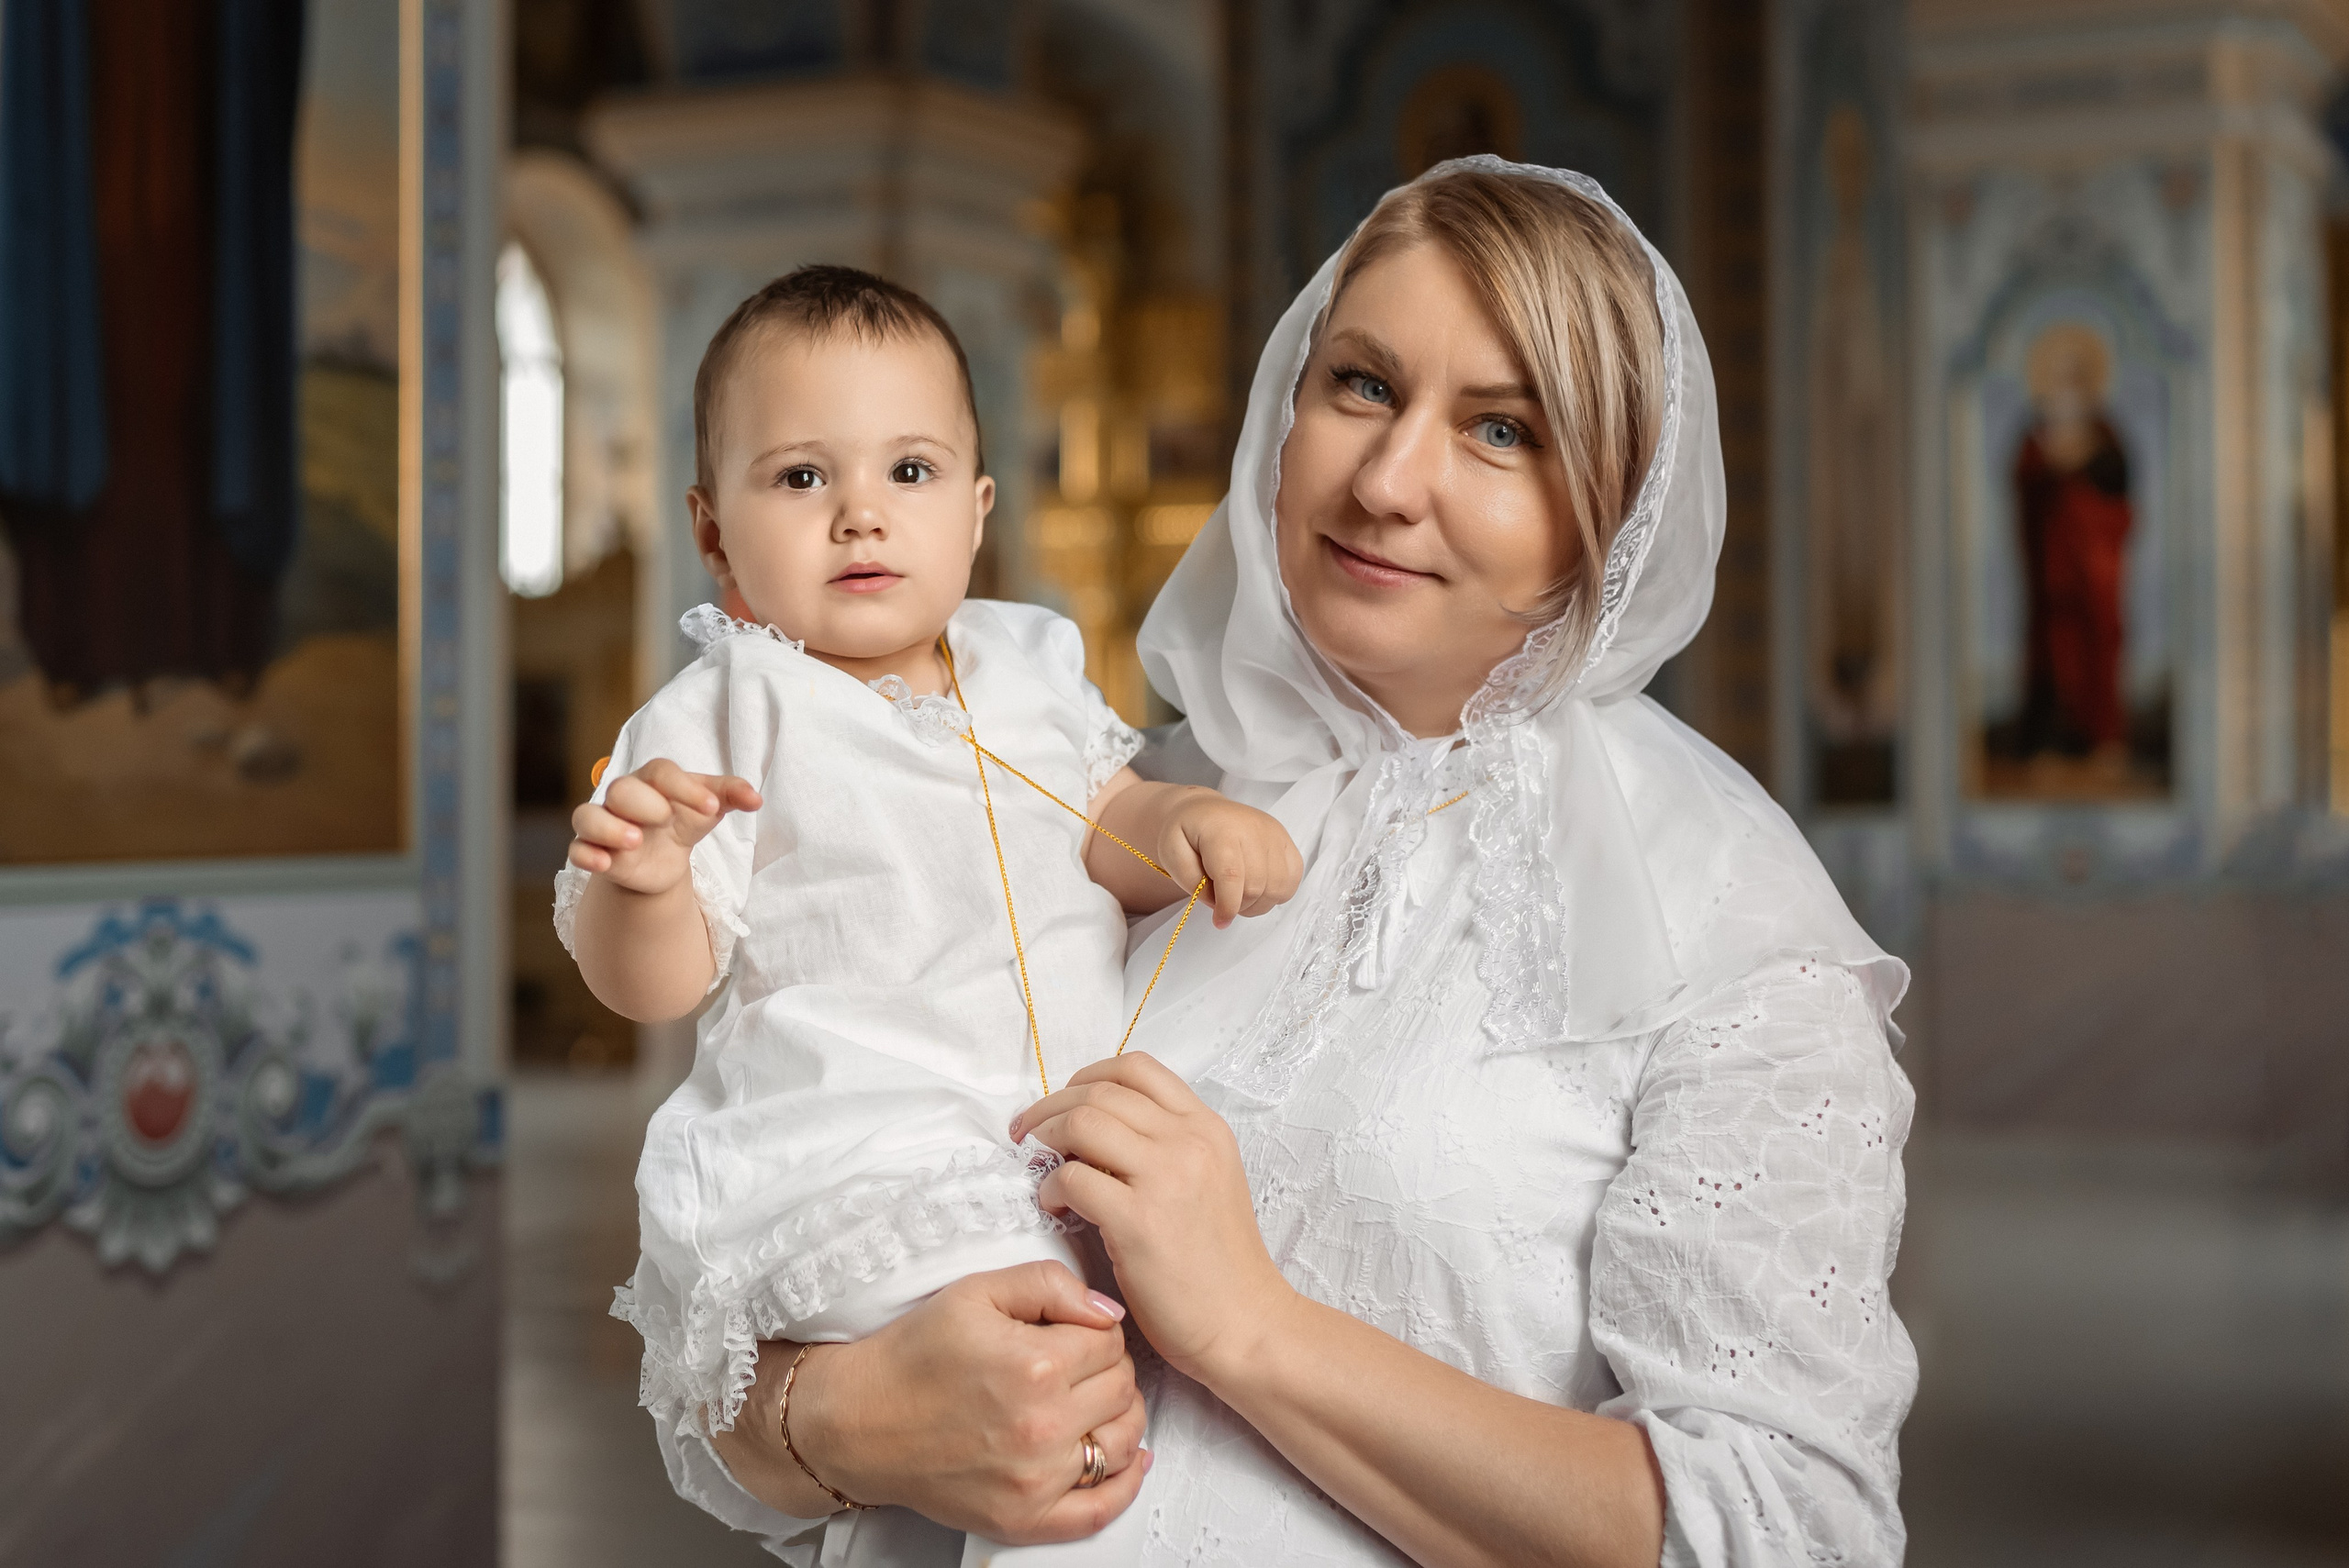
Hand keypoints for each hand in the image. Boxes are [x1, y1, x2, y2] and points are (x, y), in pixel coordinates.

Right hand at [566, 758, 760, 894]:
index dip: (686, 787)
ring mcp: (605, 824)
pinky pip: (577, 850)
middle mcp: (624, 797)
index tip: (713, 809)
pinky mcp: (594, 852)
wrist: (665, 858)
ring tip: (634, 841)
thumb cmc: (685, 819)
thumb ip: (732, 794)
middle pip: (621, 789)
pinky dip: (586, 855)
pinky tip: (605, 864)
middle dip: (642, 803)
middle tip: (664, 818)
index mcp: (654, 780)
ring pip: (588, 816)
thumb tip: (756, 799)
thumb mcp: (709, 806)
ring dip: (607, 827)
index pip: (662, 772)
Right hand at [717, 1262, 1149, 1542]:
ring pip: (1124, 1442)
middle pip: (1122, 1389)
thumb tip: (1107, 1310)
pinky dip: (1125, 1485)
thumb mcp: (975, 1292)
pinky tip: (1129, 1462)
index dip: (1099, 1331)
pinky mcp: (1023, 1518)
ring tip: (1095, 1404)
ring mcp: (1035, 1480)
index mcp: (1034, 1365)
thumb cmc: (911, 1356)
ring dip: (1121, 1418)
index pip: (1112, 1342)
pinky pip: (1100, 1510)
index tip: (1077, 1334)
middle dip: (1109, 1369)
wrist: (857, 1422)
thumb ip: (1049, 1285)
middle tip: (1079, 1365)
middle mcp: (1041, 1426)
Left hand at [1015, 1055, 1296, 1386]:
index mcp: (1206, 1128)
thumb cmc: (1220, 1264)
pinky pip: (1072, 1179)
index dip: (1088, 1077)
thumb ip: (1167, 1147)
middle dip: (1051, 1107)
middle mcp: (1189, 1142)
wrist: (1246, 1324)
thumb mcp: (1210, 1180)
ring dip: (1046, 1137)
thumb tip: (1098, 1130)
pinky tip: (1055, 1207)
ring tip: (1039, 1164)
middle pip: (1100, 1091)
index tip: (1065, 1102)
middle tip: (1029, 1132)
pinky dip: (1051, 1187)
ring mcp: (1165, 1178)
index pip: (1137, 1068)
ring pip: (1081, 1123)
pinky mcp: (1138, 1222)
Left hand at [1156, 793, 1303, 928]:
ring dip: (1258, 903)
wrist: (1204, 811)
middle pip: (1256, 886)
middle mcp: (1254, 829)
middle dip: (1239, 906)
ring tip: (1239, 894)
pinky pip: (1292, 880)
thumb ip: (1191, 881)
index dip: (1228, 906)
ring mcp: (1274, 834)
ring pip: (1278, 887)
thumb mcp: (1171, 853)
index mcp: (1221, 830)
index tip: (1219, 921)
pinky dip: (1277, 893)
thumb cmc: (1186, 833)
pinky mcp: (1286, 841)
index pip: (1232, 875)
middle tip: (1223, 902)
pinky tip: (1258, 887)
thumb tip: (1218, 902)